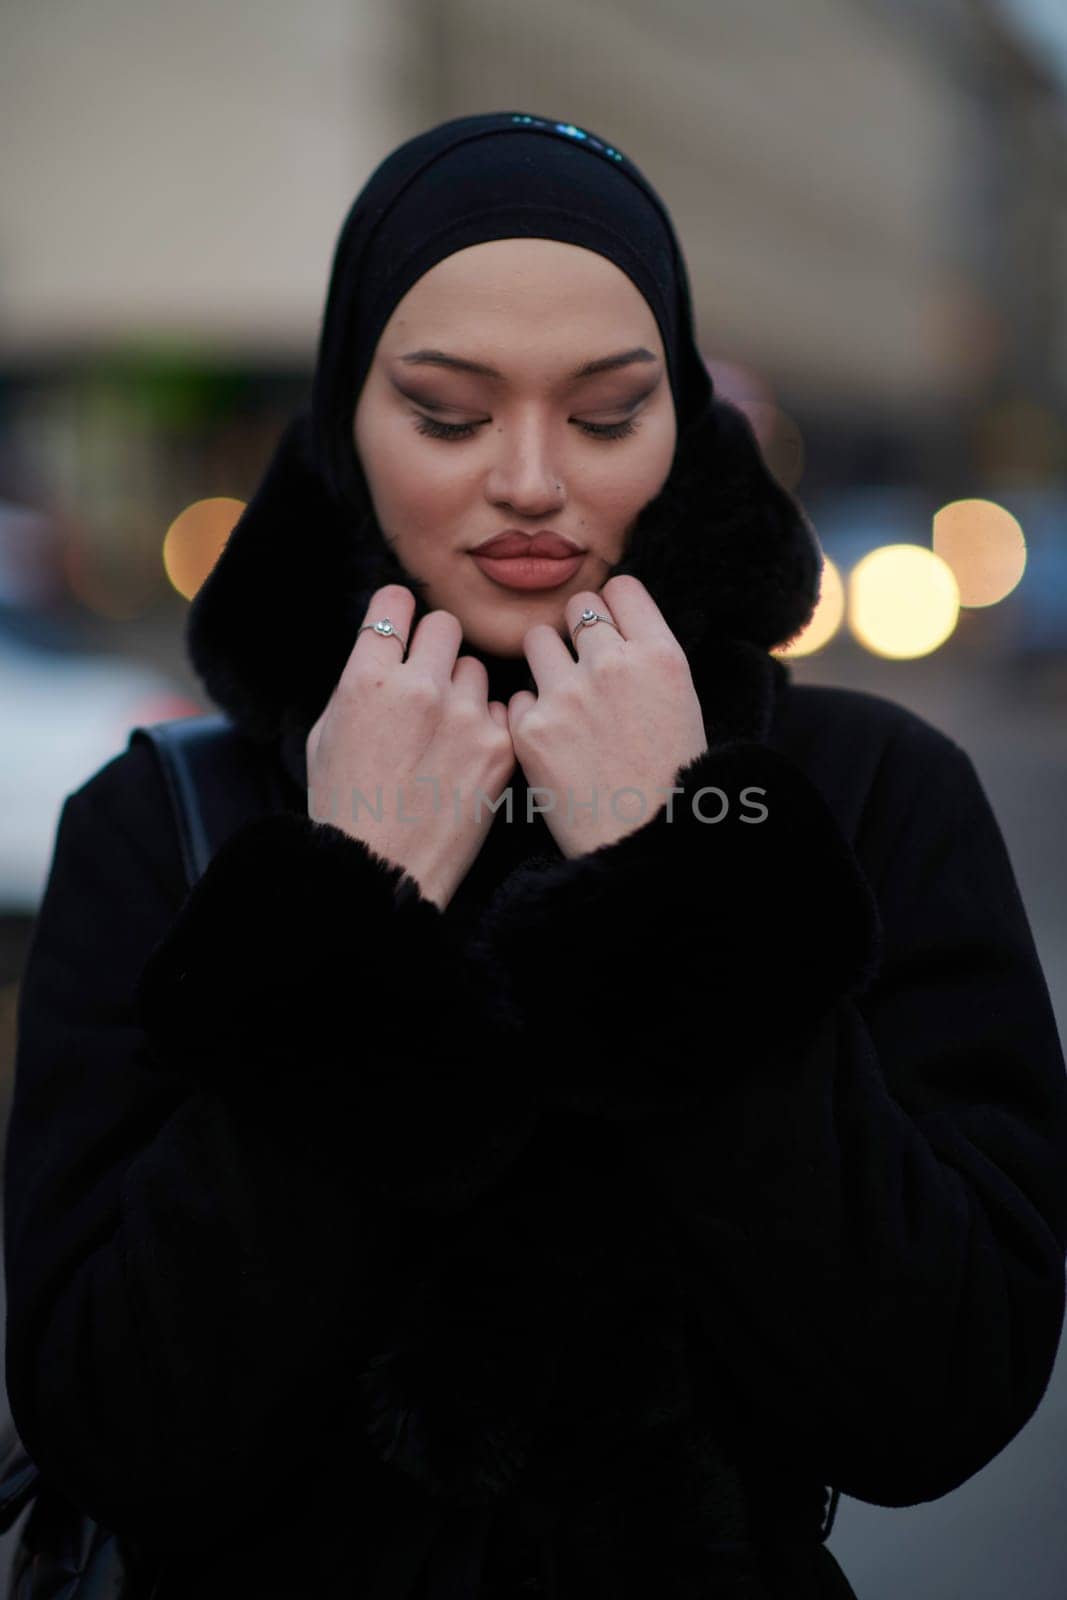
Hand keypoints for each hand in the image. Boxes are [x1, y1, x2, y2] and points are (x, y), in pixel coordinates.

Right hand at [305, 585, 515, 909]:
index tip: (402, 623)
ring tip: (444, 730)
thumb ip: (358, 684)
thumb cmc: (344, 806)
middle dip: (435, 644)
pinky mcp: (499, 746)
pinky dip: (486, 725)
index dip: (398, 611)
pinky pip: (499, 710)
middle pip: (445, 624)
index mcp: (366, 680)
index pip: (394, 603)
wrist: (384, 870)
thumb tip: (384, 649)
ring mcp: (464, 716)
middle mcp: (419, 688)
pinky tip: (465, 755)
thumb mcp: (325, 734)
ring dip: (462, 688)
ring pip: (475, 669)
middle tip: (427, 676)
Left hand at [507, 576, 707, 858]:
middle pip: (577, 608)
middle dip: (577, 631)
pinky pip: (517, 697)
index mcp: (660, 655)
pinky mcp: (529, 728)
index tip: (609, 628)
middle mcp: (612, 664)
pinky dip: (529, 714)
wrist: (643, 846)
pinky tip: (552, 745)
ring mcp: (567, 694)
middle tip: (584, 668)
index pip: (620, 589)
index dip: (612, 607)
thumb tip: (614, 626)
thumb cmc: (671, 782)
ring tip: (564, 703)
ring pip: (538, 641)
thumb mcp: (682, 705)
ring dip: (546, 663)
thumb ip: (647, 660)